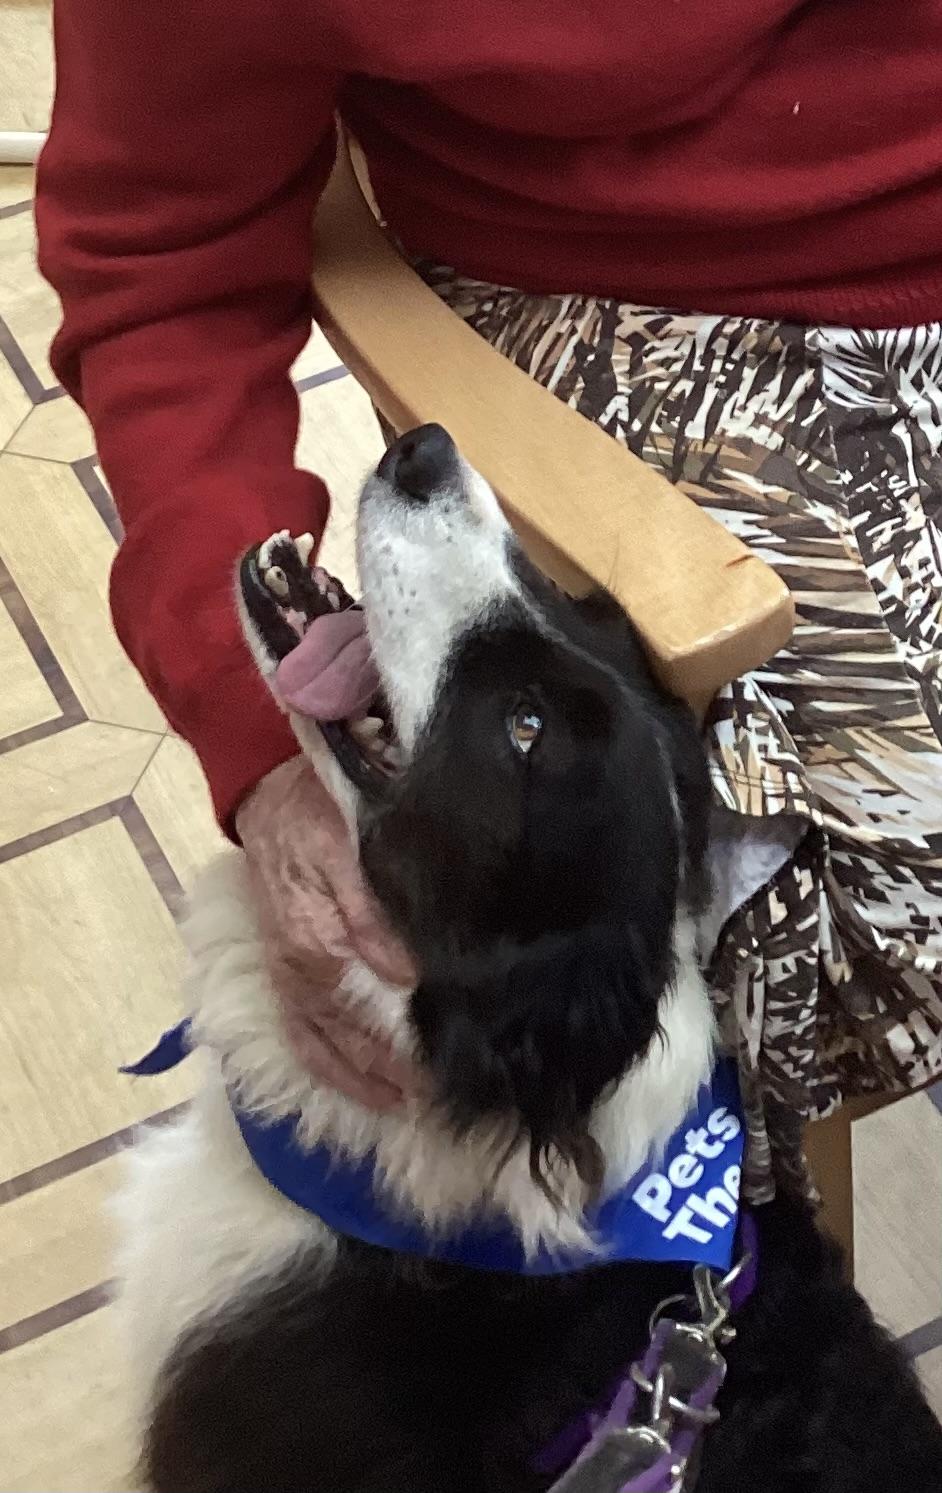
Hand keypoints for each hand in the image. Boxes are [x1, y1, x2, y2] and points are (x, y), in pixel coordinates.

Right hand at [236, 756, 418, 1110]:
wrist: (266, 796)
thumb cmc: (317, 814)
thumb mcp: (348, 847)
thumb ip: (374, 913)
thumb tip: (408, 976)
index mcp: (319, 946)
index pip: (374, 1015)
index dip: (415, 1047)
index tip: (460, 1066)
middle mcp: (300, 975)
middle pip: (353, 1045)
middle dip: (400, 1077)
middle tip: (451, 1097)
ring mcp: (287, 982)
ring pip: (327, 1052)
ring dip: (370, 1082)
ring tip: (414, 1104)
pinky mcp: (281, 977)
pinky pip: (302, 1040)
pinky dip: (334, 1072)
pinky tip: (366, 1086)